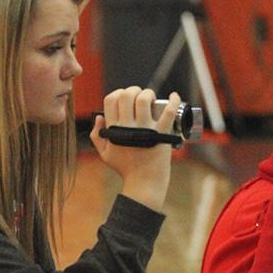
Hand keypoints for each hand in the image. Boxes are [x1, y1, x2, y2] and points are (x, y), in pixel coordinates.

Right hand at [89, 87, 179, 211]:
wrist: (144, 182)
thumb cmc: (125, 168)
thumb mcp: (105, 154)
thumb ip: (97, 135)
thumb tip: (99, 117)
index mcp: (113, 130)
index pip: (110, 100)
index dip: (117, 93)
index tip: (124, 98)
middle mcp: (128, 127)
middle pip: (127, 95)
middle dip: (133, 90)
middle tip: (139, 96)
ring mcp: (145, 129)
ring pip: (145, 99)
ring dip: (148, 93)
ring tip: (152, 98)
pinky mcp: (162, 133)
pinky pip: (169, 112)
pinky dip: (174, 101)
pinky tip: (174, 96)